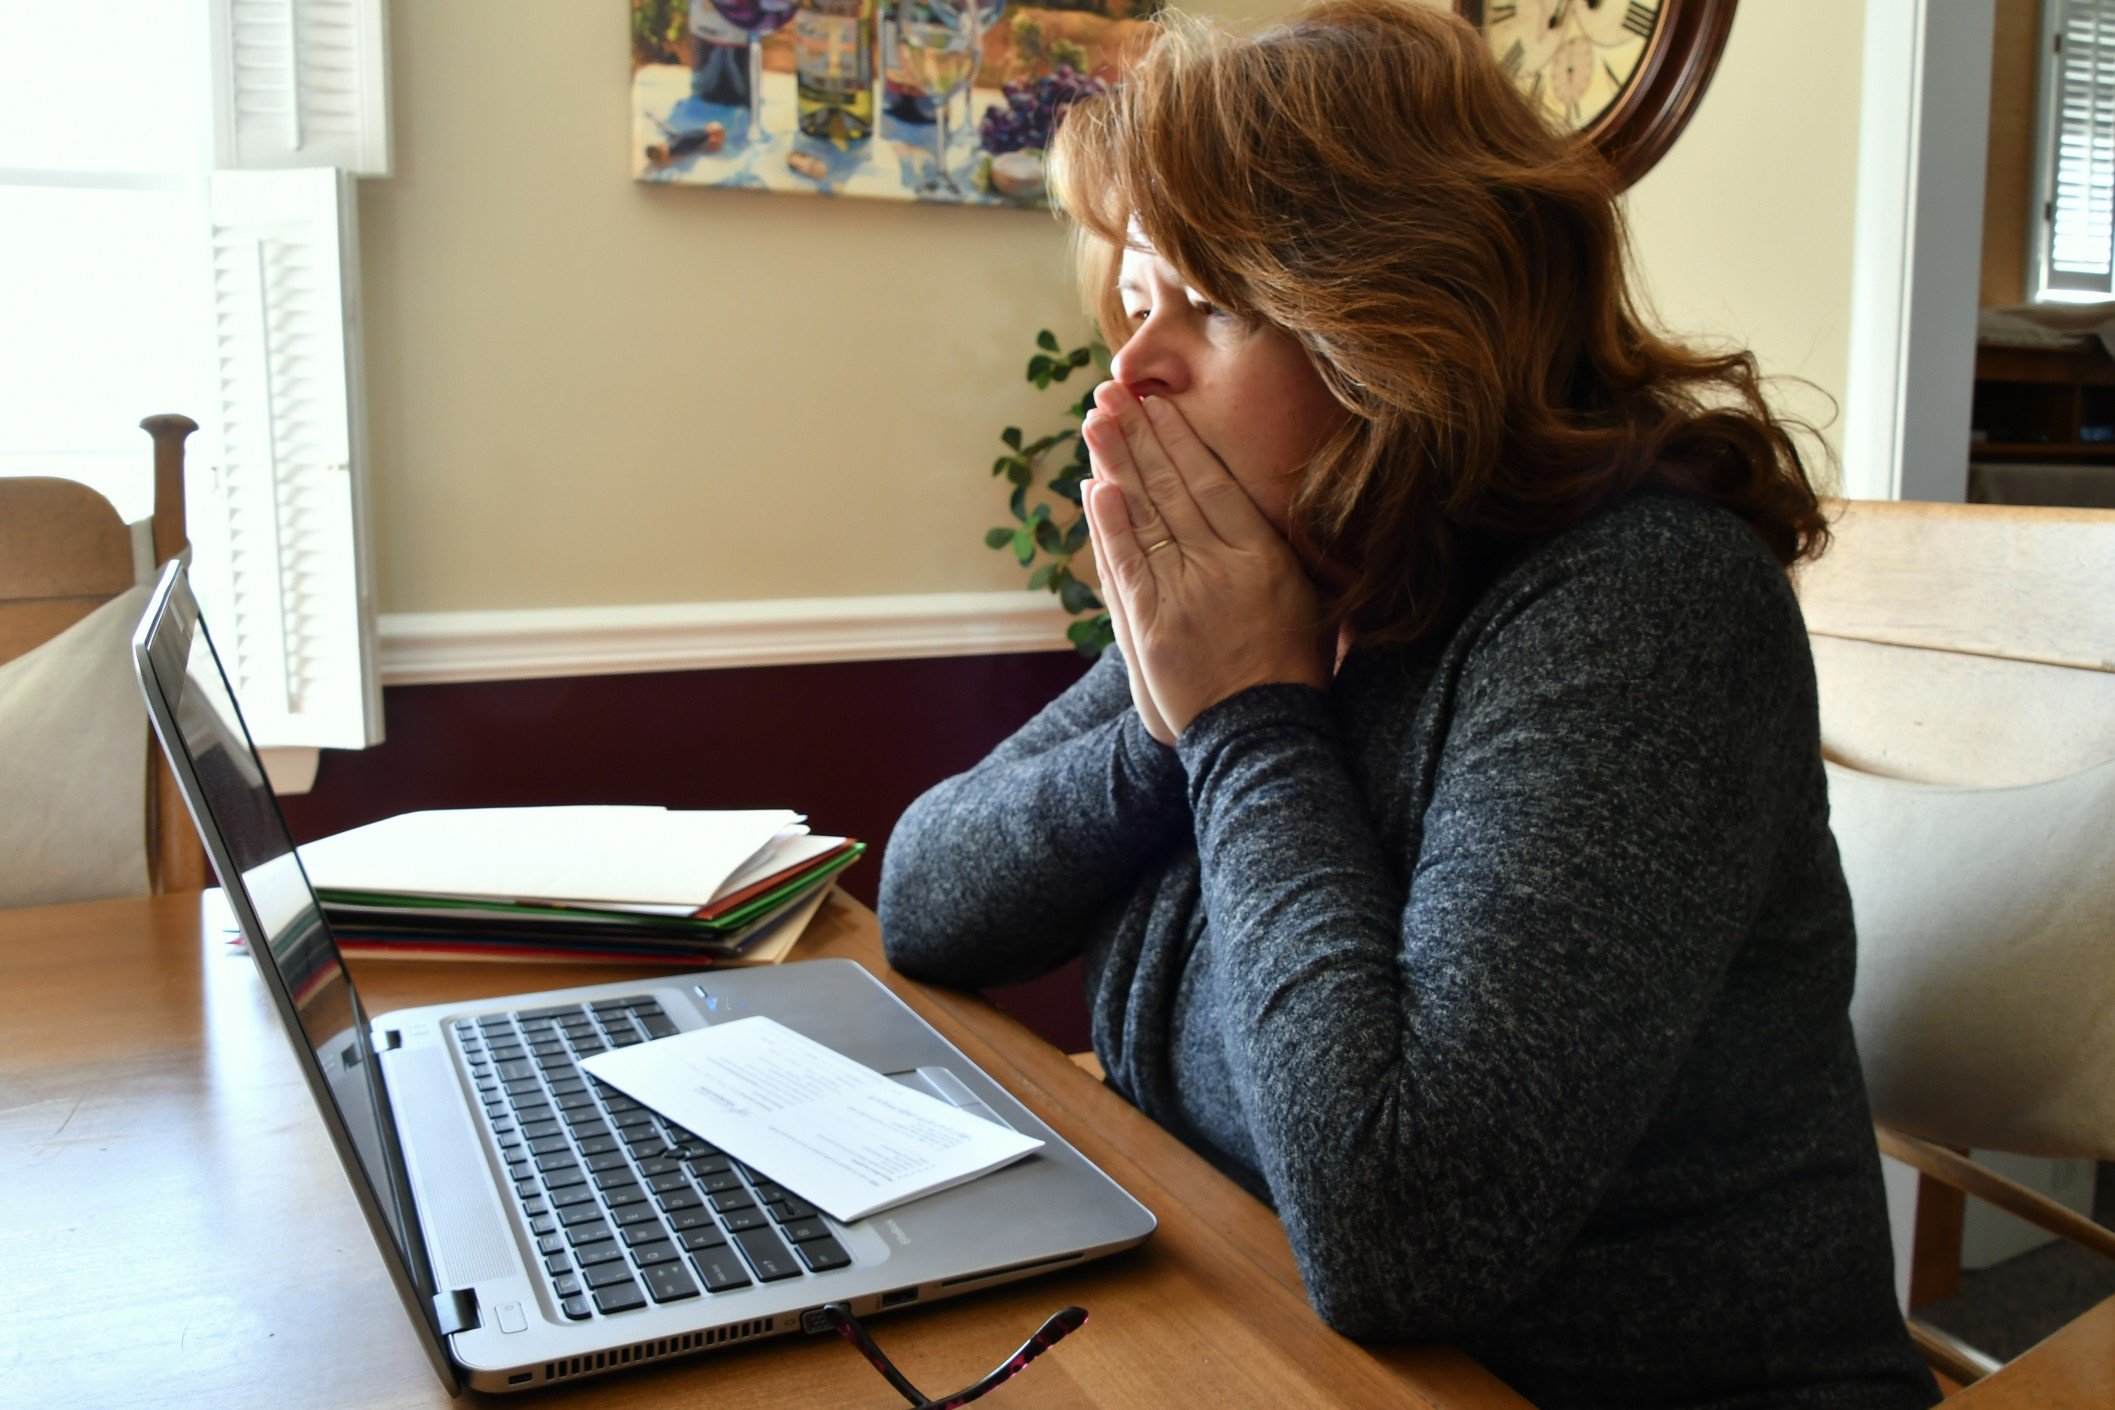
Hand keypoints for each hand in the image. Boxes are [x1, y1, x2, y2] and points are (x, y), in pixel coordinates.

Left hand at [1081, 382, 1330, 737]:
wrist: (1264, 731)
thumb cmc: (1292, 670)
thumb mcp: (1308, 601)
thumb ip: (1280, 556)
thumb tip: (1265, 513)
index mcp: (1263, 554)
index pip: (1214, 482)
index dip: (1181, 440)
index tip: (1158, 405)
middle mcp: (1223, 565)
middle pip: (1172, 487)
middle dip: (1139, 436)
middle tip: (1110, 392)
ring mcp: (1185, 593)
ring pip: (1146, 516)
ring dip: (1116, 463)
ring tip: (1095, 420)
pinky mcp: (1152, 625)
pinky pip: (1128, 564)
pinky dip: (1109, 524)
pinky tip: (1095, 484)